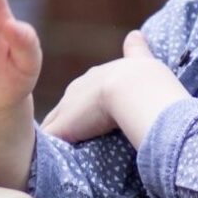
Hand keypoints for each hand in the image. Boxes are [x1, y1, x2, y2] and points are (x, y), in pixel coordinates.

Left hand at [42, 31, 188, 145]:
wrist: (134, 87)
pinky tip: (52, 163)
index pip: (84, 92)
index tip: (87, 113)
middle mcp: (78, 89)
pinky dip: (52, 152)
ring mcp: (69, 109)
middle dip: (69, 119)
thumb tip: (135, 34)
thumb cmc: (145, 78)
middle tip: (74, 137)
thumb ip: (137, 50)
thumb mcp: (141, 61)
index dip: (85, 103)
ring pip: (56, 123)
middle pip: (66, 107)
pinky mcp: (64, 129)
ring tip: (59, 154)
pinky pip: (53, 142)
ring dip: (58, 136)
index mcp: (97, 77)